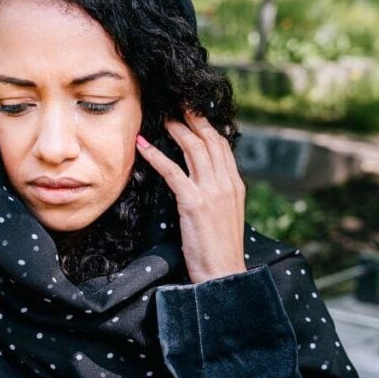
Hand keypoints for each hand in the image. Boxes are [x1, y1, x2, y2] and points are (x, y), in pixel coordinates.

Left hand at [135, 110, 246, 283]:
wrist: (223, 274)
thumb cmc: (219, 249)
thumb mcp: (224, 215)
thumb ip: (216, 193)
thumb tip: (199, 179)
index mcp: (235, 185)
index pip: (221, 145)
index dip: (206, 125)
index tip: (191, 111)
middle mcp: (227, 183)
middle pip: (209, 140)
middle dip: (192, 118)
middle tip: (175, 103)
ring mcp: (212, 192)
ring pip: (194, 149)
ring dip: (176, 130)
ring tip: (160, 118)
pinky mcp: (194, 203)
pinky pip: (173, 172)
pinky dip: (156, 156)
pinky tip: (143, 146)